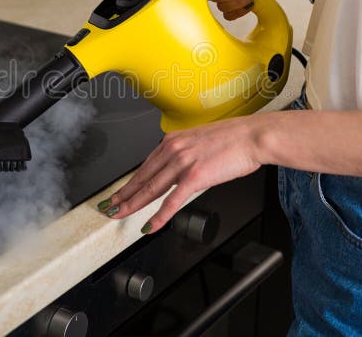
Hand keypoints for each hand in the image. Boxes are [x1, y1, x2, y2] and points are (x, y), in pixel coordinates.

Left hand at [97, 116, 261, 233]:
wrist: (252, 136)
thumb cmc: (234, 139)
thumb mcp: (200, 141)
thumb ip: (184, 154)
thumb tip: (177, 169)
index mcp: (173, 140)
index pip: (145, 166)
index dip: (129, 182)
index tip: (119, 192)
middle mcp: (173, 149)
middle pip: (142, 178)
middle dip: (122, 195)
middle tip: (108, 207)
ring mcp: (182, 163)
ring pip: (150, 189)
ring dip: (132, 205)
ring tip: (119, 215)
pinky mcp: (194, 177)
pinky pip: (171, 201)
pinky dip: (158, 216)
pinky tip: (149, 226)